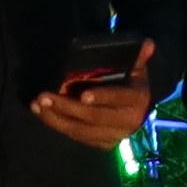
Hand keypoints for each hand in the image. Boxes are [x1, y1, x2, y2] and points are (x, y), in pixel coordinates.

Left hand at [27, 56, 157, 151]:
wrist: (139, 108)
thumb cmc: (132, 81)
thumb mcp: (137, 67)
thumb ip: (139, 56)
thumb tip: (149, 42)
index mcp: (138, 101)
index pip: (119, 98)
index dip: (102, 97)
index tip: (82, 94)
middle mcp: (128, 123)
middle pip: (94, 117)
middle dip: (67, 107)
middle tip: (44, 96)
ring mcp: (114, 136)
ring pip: (81, 130)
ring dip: (56, 118)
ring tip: (37, 104)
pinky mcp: (102, 144)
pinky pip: (77, 136)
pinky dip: (58, 126)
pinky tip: (42, 113)